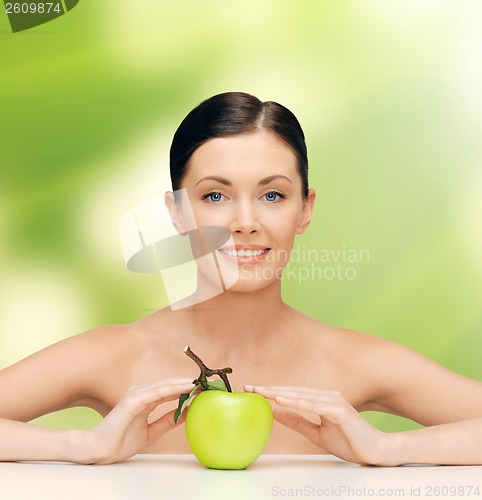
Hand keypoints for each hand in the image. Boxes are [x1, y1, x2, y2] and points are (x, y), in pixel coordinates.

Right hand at [83, 379, 194, 463]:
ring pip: (166, 385)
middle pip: (170, 384)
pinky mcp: (133, 401)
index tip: (204, 388)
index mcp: (145, 398)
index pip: (170, 390)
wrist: (99, 450)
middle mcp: (142, 392)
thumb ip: (168, 420)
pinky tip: (186, 388)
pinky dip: (172, 389)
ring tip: (201, 383)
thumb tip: (188, 412)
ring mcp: (137, 394)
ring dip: (184, 383)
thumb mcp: (152, 431)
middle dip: (189, 383)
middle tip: (208, 382)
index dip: (187, 388)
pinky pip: (157, 393)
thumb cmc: (121, 441)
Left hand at [244, 385, 393, 465]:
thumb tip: (276, 412)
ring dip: (279, 392)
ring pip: (301, 395)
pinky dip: (297, 401)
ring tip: (260, 392)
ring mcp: (333, 401)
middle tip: (249, 387)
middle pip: (292, 390)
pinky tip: (281, 400)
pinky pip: (314, 405)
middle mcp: (326, 396)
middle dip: (269, 389)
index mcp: (320, 400)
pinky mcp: (339, 410)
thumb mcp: (316, 434)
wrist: (375, 452)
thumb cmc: (350, 442)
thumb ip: (297, 422)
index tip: (252, 390)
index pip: (292, 393)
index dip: (272, 391)